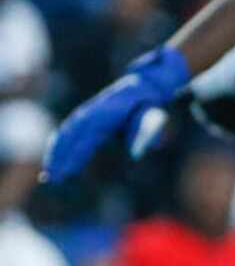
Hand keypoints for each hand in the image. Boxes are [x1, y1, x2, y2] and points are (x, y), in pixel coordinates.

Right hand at [43, 47, 189, 181]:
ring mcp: (87, 113)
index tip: (67, 170)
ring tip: (50, 174)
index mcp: (108, 111)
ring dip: (56, 153)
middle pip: (71, 134)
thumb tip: (135, 154)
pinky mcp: (87, 118)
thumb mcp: (153, 117)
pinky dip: (60, 145)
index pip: (87, 134)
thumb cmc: (150, 107)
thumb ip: (145, 133)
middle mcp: (93, 111)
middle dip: (59, 156)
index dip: (75, 152)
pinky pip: (70, 133)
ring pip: (67, 133)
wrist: (143, 88)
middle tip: (52, 178)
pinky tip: (54, 160)